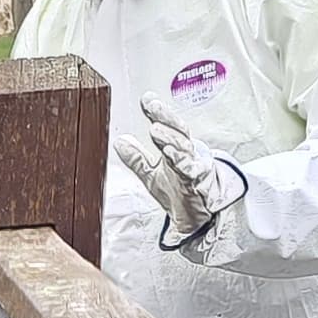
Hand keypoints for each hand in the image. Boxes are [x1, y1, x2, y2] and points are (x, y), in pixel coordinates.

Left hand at [115, 109, 242, 250]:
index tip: (147, 99)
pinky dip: (180, 160)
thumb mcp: (151, 174)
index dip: (159, 112)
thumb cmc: (179, 192)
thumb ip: (137, 158)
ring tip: (155, 130)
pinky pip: (189, 170)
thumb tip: (120, 142)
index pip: (169, 126)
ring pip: (184, 147)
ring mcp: (194, 167)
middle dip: (166, 117)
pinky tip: (170, 153)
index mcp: (178, 149)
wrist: (198, 218)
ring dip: (170, 137)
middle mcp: (188, 154)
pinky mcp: (197, 184)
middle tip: (152, 106)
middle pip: (179, 130)